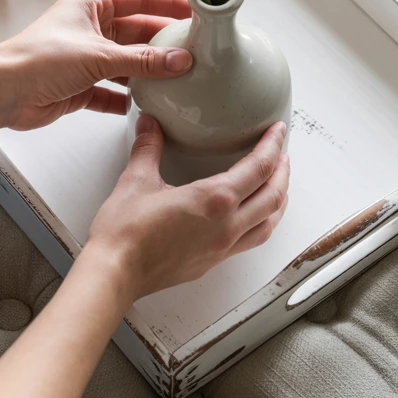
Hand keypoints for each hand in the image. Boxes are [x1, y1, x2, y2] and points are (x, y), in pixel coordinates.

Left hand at [0, 0, 192, 130]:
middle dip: (164, 43)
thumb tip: (180, 60)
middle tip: (196, 51)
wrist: (3, 92)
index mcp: (91, 5)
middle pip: (137, 32)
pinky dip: (128, 98)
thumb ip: (143, 60)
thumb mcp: (99, 55)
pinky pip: (112, 91)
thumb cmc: (38, 59)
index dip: (168, 4)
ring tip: (179, 80)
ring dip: (148, 73)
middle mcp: (89, 28)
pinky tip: (147, 105)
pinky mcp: (79, 86)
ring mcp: (85, 58)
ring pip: (127, 63)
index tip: (195, 11)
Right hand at [86, 118, 289, 300]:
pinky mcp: (212, 262)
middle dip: (282, 172)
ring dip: (278, 201)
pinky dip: (261, 223)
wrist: (115, 273)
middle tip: (282, 154)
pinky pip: (250, 241)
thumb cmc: (125, 232)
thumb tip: (150, 124)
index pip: (258, 168)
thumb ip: (148, 148)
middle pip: (273, 196)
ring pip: (268, 224)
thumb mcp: (136, 180)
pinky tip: (250, 217)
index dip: (273, 145)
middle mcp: (227, 226)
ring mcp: (222, 248)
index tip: (278, 131)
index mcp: (214, 200)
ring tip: (276, 186)